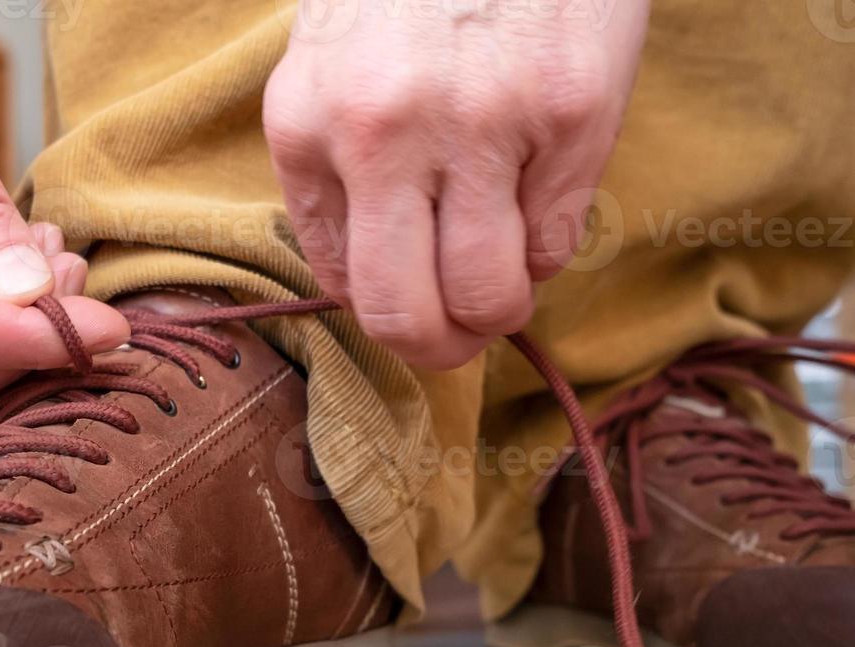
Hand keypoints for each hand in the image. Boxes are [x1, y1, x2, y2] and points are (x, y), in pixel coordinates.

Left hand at [264, 1, 649, 368]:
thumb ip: (335, 173)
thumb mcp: (330, 69)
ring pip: (488, 295)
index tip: (409, 304)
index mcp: (306, 125)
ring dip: (499, 311)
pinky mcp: (569, 115)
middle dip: (434, 348)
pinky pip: (557, 242)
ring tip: (503, 284)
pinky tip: (536, 207)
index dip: (380, 312)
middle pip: (403, 313)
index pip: (336, 280)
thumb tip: (363, 287)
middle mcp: (384, 134)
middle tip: (457, 339)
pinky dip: (548, 250)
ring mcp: (480, 125)